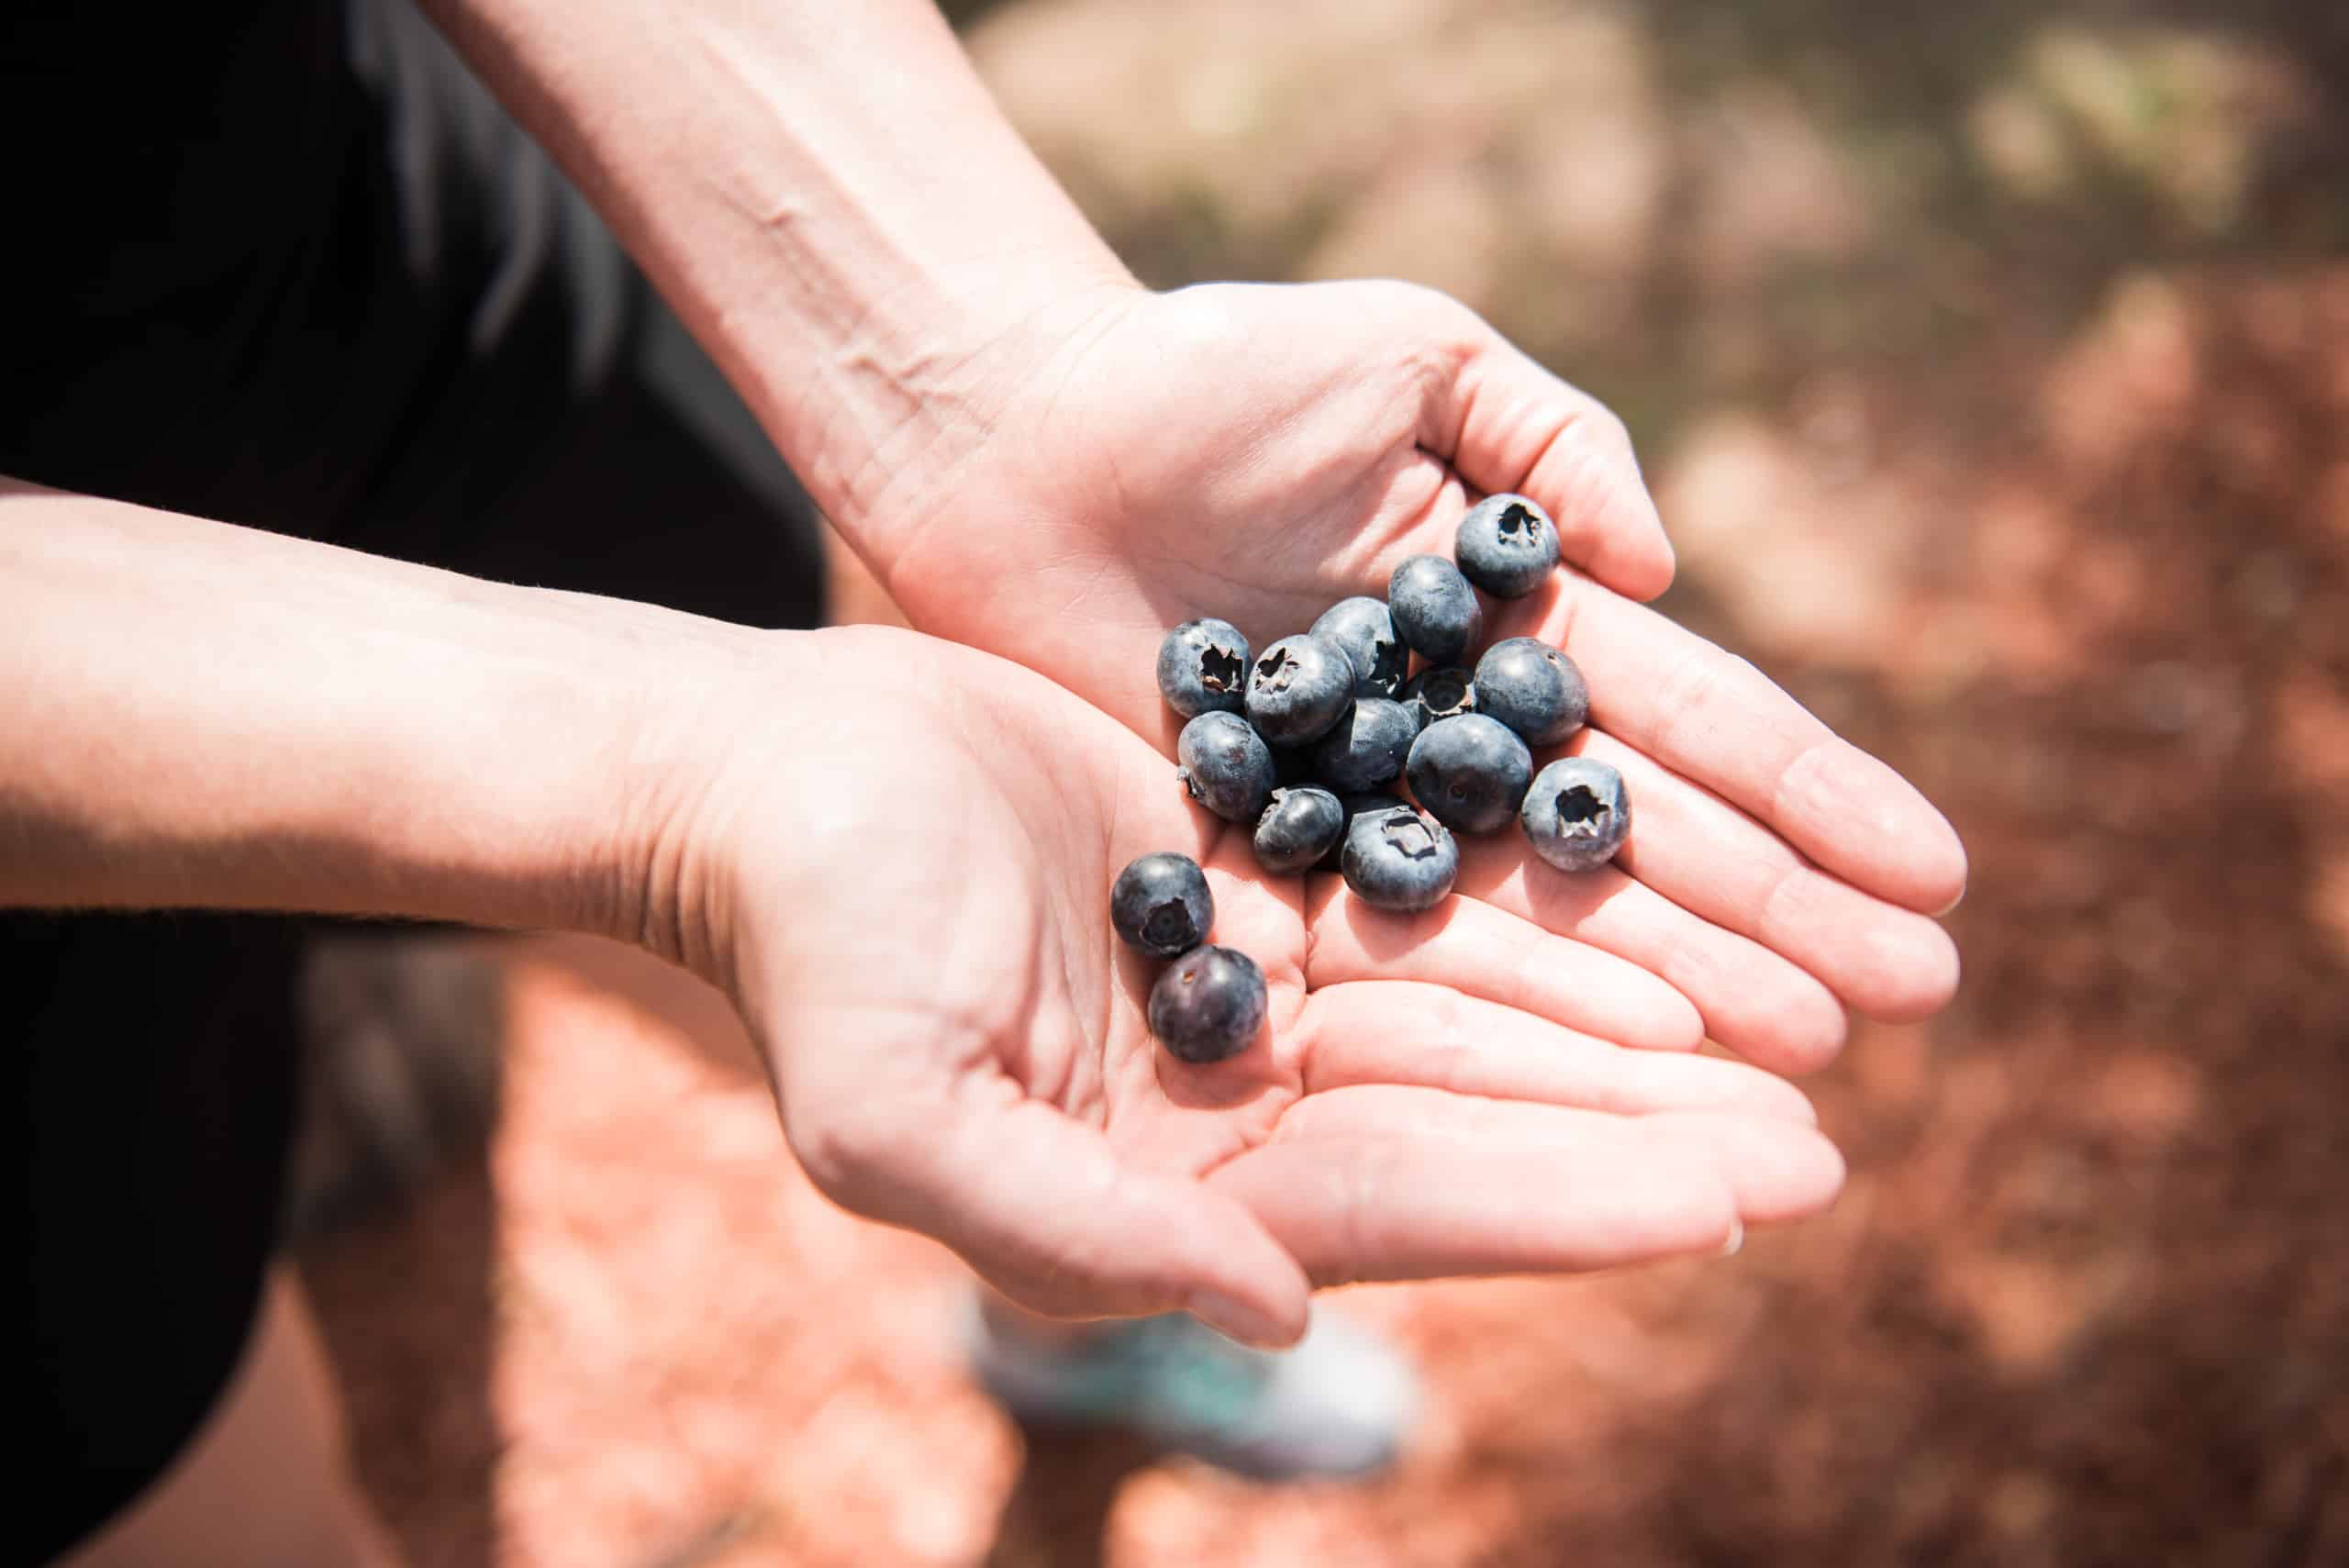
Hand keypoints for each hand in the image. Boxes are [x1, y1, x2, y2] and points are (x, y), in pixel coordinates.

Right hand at [659, 625, 1842, 1345]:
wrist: (769, 777)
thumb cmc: (812, 945)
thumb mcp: (899, 1113)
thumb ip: (1077, 1239)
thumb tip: (1274, 1320)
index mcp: (1166, 1191)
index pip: (1403, 1203)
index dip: (1569, 1201)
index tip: (1735, 1199)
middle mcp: (1232, 1110)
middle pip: (1476, 1123)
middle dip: (1642, 1134)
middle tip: (1822, 1144)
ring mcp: (1254, 995)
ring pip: (1477, 1017)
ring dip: (1626, 1027)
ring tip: (1792, 1033)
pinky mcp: (1260, 881)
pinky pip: (1429, 906)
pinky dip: (1544, 921)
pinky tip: (1662, 927)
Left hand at [860, 280, 1967, 1073]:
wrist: (1019, 432)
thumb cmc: (1212, 370)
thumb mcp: (1414, 357)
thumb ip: (1549, 446)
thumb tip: (1664, 574)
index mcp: (1518, 615)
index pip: (1693, 718)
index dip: (1810, 796)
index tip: (1934, 874)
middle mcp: (1461, 726)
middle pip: (1640, 837)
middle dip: (1778, 914)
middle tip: (1909, 1003)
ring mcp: (1372, 801)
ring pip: (1540, 908)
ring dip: (1672, 981)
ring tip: (1798, 1051)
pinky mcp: (1265, 853)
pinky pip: (1395, 933)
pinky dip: (1493, 997)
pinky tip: (1594, 1059)